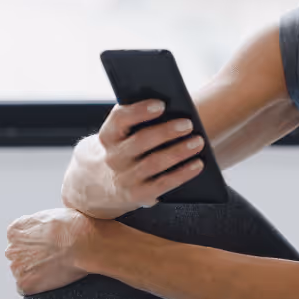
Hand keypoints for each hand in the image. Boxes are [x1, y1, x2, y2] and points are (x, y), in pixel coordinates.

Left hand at [5, 207, 92, 295]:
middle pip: (19, 257)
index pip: (19, 240)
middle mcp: (11, 249)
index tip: (48, 246)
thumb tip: (41, 230)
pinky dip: (38, 286)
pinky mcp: (25, 285)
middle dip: (32, 258)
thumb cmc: (73, 226)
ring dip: (35, 273)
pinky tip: (53, 278)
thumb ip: (37, 224)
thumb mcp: (50, 215)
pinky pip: (27, 289)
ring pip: (23, 273)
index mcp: (15, 230)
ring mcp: (17, 268)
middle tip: (53, 258)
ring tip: (56, 267)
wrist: (83, 244)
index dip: (36, 244)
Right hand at [60, 100, 206, 218]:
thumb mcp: (119, 134)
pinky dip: (182, 173)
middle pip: (141, 141)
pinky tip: (197, 164)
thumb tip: (172, 107)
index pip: (120, 119)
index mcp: (108, 136)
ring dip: (178, 151)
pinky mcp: (138, 194)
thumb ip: (136, 120)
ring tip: (198, 142)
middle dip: (166, 132)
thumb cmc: (122, 149)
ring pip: (154, 163)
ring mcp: (125, 178)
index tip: (161, 105)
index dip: (140, 111)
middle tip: (188, 124)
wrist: (101, 184)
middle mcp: (113, 158)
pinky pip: (163, 183)